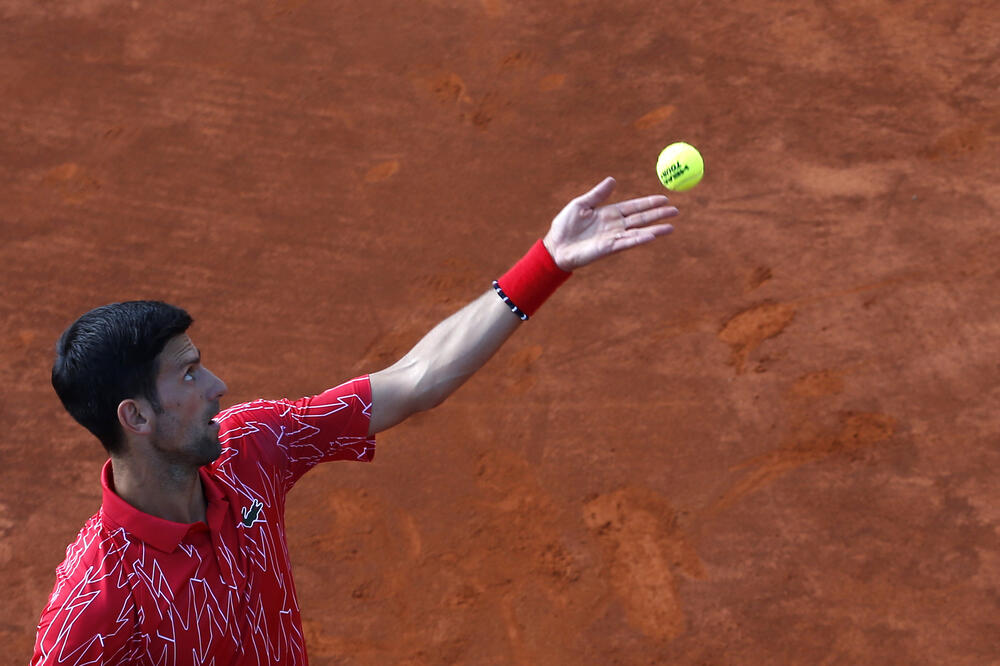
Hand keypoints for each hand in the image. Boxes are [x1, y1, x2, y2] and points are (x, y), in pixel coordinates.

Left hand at [542, 177, 678, 270]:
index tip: (664, 198)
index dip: (649, 202)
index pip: (634, 206)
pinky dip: (640, 239)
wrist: (555, 246)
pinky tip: (652, 236)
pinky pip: (627, 242)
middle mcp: (615, 225)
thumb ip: (598, 194)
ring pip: (639, 232)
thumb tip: (613, 180)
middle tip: (676, 210)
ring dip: (655, 229)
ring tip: (671, 227)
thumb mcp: (581, 204)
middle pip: (641, 218)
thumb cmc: (565, 225)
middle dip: (658, 214)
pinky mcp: (608, 247)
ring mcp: (613, 237)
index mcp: (609, 213)